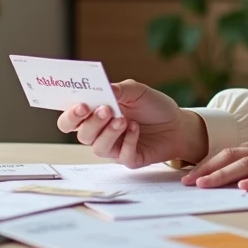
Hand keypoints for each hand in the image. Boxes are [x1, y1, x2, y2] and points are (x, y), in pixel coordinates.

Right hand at [56, 79, 208, 167]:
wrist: (178, 123)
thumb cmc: (153, 106)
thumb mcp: (137, 91)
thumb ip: (119, 90)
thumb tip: (104, 88)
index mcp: (95, 114)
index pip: (70, 120)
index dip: (70, 115)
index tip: (81, 104)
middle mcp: (100, 133)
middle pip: (80, 134)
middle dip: (90, 122)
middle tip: (105, 110)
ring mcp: (114, 148)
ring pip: (98, 147)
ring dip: (108, 132)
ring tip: (123, 119)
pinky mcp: (129, 159)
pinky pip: (121, 155)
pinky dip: (128, 140)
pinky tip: (136, 128)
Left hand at [181, 132, 247, 190]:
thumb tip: (245, 175)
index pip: (232, 150)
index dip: (208, 161)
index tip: (190, 174)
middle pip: (232, 155)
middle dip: (207, 169)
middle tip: (186, 182)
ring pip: (247, 164)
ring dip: (223, 175)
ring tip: (204, 185)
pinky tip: (244, 187)